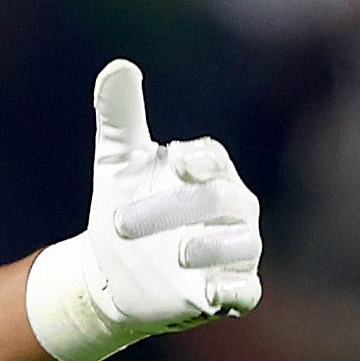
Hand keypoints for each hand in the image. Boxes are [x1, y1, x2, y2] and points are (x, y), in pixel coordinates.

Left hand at [25, 60, 264, 360]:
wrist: (114, 273)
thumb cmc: (126, 208)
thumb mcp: (117, 164)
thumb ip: (121, 118)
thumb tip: (117, 66)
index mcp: (208, 171)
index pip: (213, 158)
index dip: (200, 159)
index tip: (176, 161)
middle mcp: (231, 207)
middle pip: (219, 200)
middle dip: (173, 210)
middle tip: (120, 223)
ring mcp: (235, 250)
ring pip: (242, 244)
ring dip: (212, 248)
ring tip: (178, 254)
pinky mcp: (230, 290)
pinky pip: (245, 292)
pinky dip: (232, 292)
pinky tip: (207, 294)